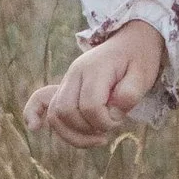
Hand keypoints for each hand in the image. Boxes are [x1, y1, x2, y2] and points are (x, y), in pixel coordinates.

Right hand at [24, 22, 166, 140]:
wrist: (131, 40)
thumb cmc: (139, 58)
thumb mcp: (144, 74)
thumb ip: (130, 94)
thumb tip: (111, 113)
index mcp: (95, 68)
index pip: (90, 106)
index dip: (105, 121)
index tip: (121, 119)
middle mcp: (75, 73)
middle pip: (67, 111)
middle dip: (88, 130)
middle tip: (110, 128)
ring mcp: (67, 79)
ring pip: (55, 114)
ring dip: (72, 134)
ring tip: (95, 138)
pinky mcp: (64, 86)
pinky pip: (41, 99)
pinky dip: (35, 113)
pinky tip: (33, 127)